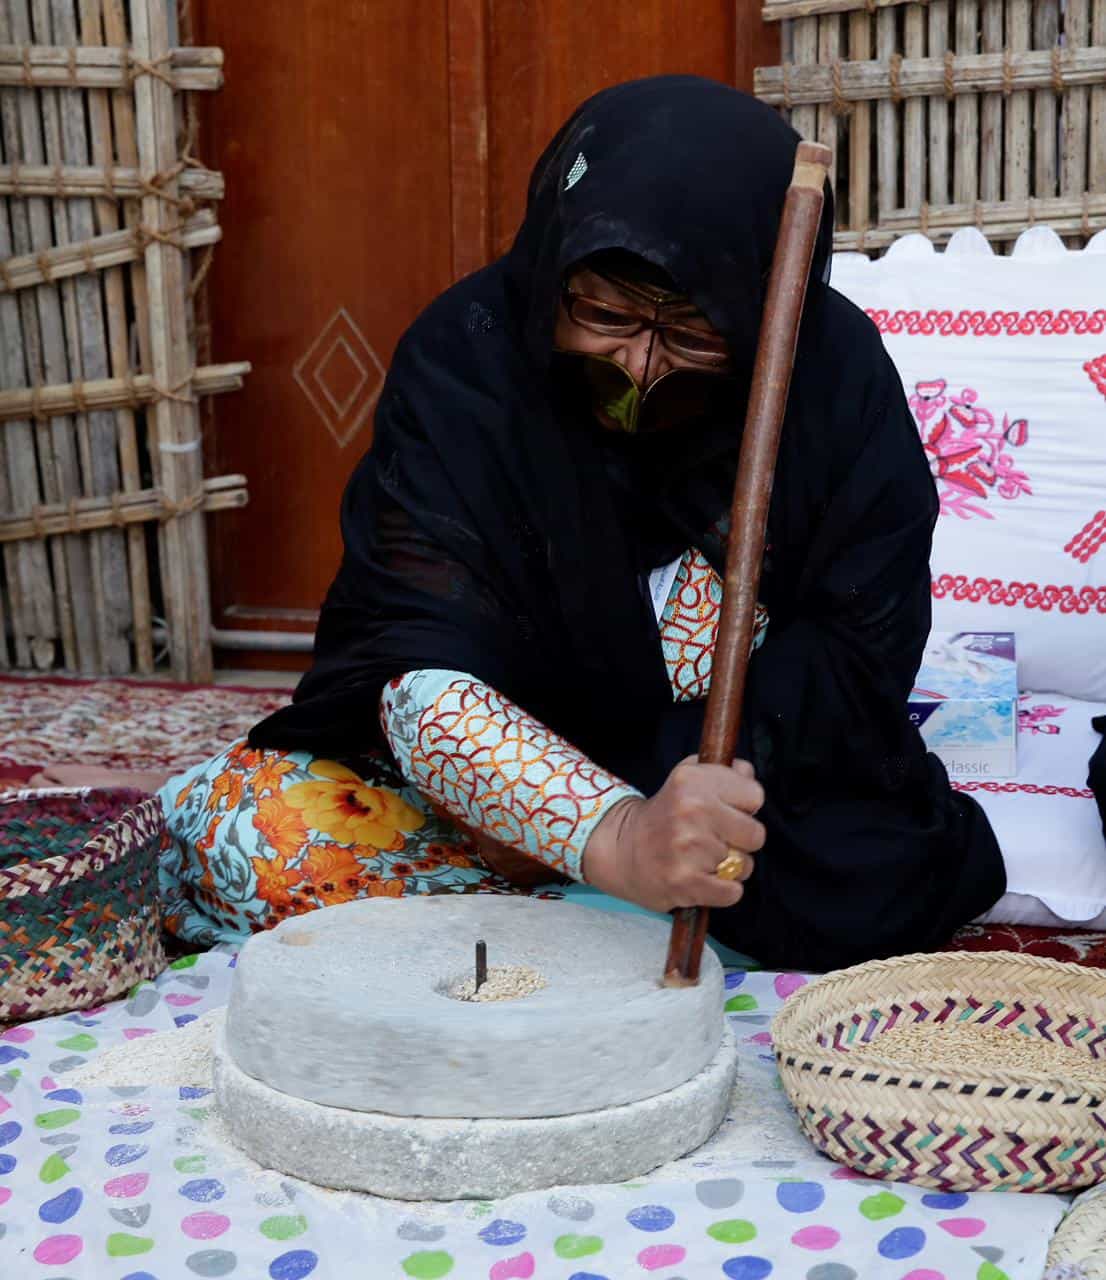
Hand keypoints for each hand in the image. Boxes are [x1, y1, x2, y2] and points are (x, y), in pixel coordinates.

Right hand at [582, 756, 764, 912]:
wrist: (621, 849)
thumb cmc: (664, 814)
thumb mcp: (687, 777)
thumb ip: (723, 771)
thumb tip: (748, 774)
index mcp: (694, 780)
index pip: (755, 795)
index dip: (743, 806)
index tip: (724, 811)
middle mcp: (692, 810)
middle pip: (756, 834)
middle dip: (740, 840)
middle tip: (715, 838)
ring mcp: (688, 848)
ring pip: (744, 865)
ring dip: (729, 867)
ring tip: (703, 858)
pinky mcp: (685, 882)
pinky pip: (733, 892)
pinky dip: (723, 890)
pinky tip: (703, 878)